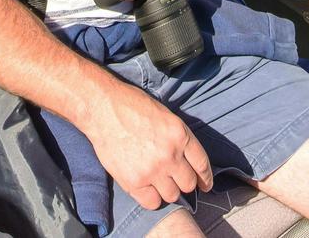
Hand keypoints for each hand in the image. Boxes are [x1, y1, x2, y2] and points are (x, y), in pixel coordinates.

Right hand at [81, 78, 212, 209]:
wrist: (103, 108)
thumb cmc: (132, 106)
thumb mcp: (165, 116)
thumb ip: (179, 138)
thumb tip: (186, 160)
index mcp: (180, 135)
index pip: (202, 164)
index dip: (205, 178)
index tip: (205, 185)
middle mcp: (170, 155)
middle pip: (188, 183)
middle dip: (184, 183)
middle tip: (176, 181)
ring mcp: (152, 170)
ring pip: (172, 195)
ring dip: (168, 191)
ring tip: (159, 183)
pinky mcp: (134, 182)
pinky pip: (152, 203)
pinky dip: (152, 198)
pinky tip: (147, 189)